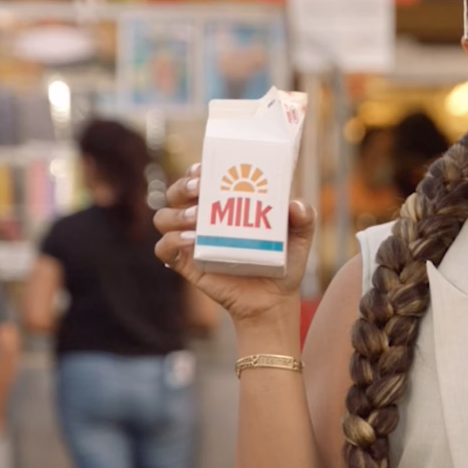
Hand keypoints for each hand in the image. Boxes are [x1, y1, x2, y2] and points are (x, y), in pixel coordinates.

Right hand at [156, 164, 316, 324]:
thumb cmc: (283, 261)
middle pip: (176, 193)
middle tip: (200, 188)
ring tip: (198, 218)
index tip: (204, 168)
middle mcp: (203, 218)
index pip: (200, 178)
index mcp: (224, 203)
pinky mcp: (186, 264)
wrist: (273, 299)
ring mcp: (191, 241)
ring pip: (164, 217)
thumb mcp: (299, 236)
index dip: (196, 170)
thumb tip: (296, 205)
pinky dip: (171, 241)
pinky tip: (192, 241)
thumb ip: (304, 217)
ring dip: (176, 213)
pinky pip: (164, 249)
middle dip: (182, 186)